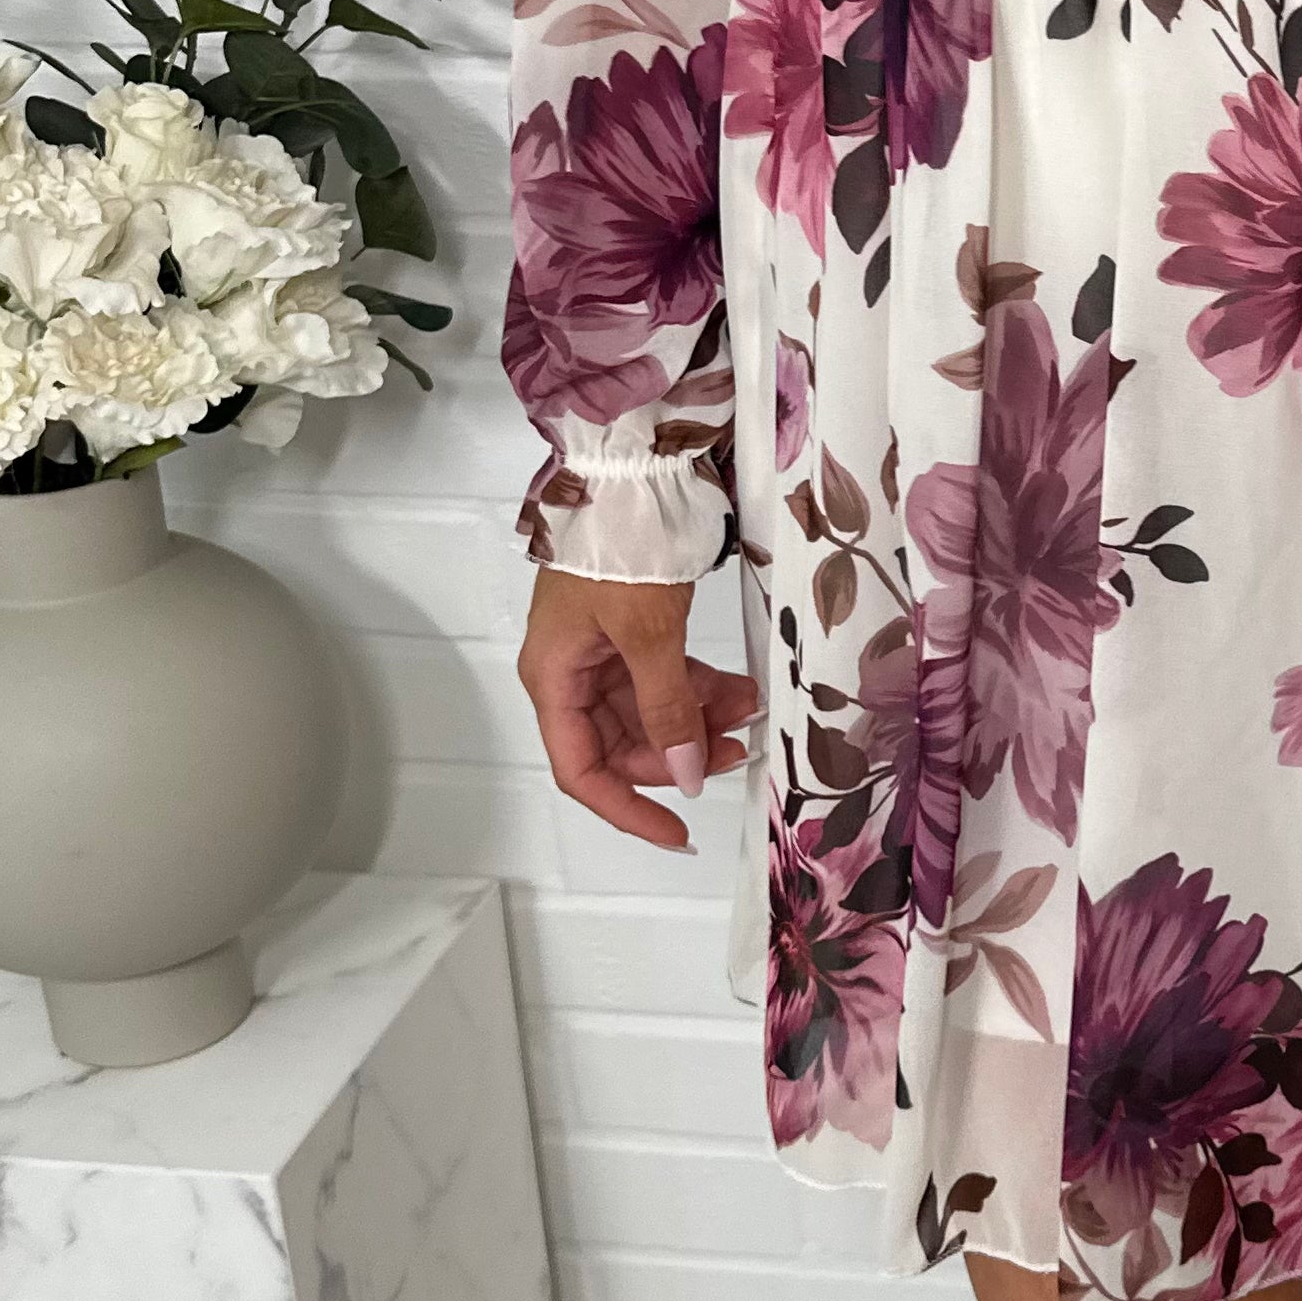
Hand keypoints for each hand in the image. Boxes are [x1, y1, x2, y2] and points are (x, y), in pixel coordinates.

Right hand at [519, 568, 760, 851]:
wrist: (631, 469)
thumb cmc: (621, 544)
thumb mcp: (648, 633)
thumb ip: (667, 707)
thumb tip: (687, 774)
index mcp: (554, 678)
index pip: (582, 770)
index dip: (629, 807)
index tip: (679, 831)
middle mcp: (570, 672)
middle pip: (620, 744)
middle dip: (678, 755)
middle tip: (737, 748)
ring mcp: (600, 650)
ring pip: (649, 711)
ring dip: (697, 719)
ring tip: (748, 710)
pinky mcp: (630, 629)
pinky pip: (664, 677)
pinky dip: (699, 687)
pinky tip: (739, 688)